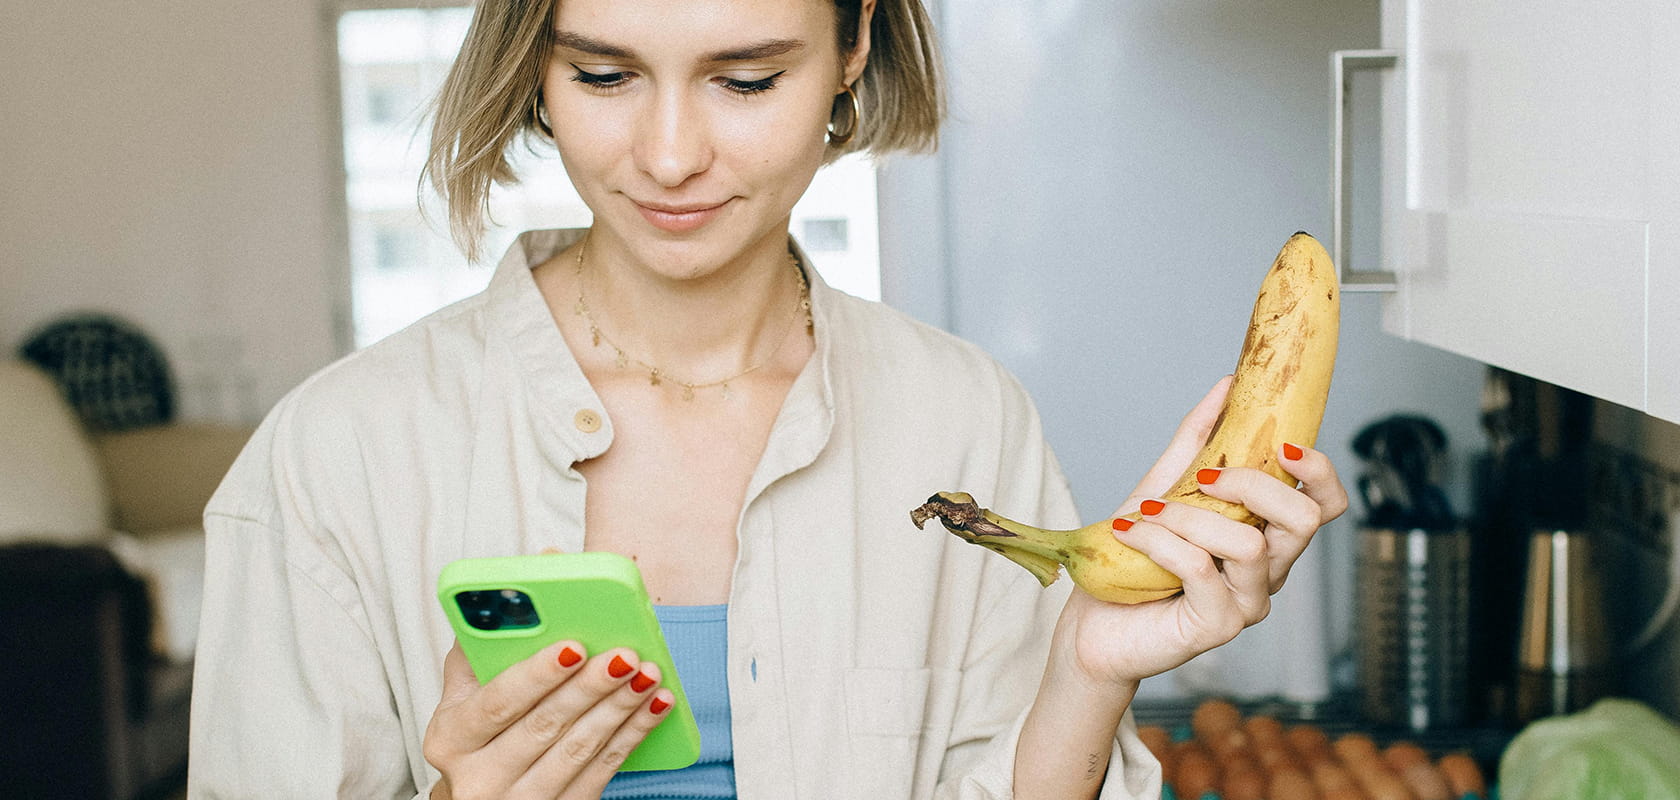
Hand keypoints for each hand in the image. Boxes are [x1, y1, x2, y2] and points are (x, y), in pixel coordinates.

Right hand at [424, 640, 674, 799]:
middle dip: (590, 687)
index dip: (536, 674)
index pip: (498, 701)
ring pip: (579, 749)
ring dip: (620, 708)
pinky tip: (656, 705)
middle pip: (545, 725)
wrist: (488, 797)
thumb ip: (489, 637)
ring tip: (649, 673)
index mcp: (450, 737)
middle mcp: (478, 778)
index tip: (573, 645)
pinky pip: (603, 770)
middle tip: (626, 655)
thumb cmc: (482, 729)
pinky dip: (634, 734)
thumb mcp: (467, 690)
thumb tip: (541, 562)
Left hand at [1054, 376, 1348, 688]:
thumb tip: (1228, 387)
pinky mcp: (1218, 626)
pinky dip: (1162, 541)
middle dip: (1253, 485)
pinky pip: (1201, 568)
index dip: (1319, 469)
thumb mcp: (1166, 486)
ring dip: (1190, 517)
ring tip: (1148, 514)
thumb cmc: (1134, 560)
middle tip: (1202, 480)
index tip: (1281, 445)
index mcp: (1267, 535)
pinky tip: (1133, 533)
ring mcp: (1248, 602)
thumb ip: (1199, 442)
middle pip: (1306, 519)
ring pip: (1249, 544)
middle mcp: (1270, 571)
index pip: (1327, 502)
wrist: (1094, 623)